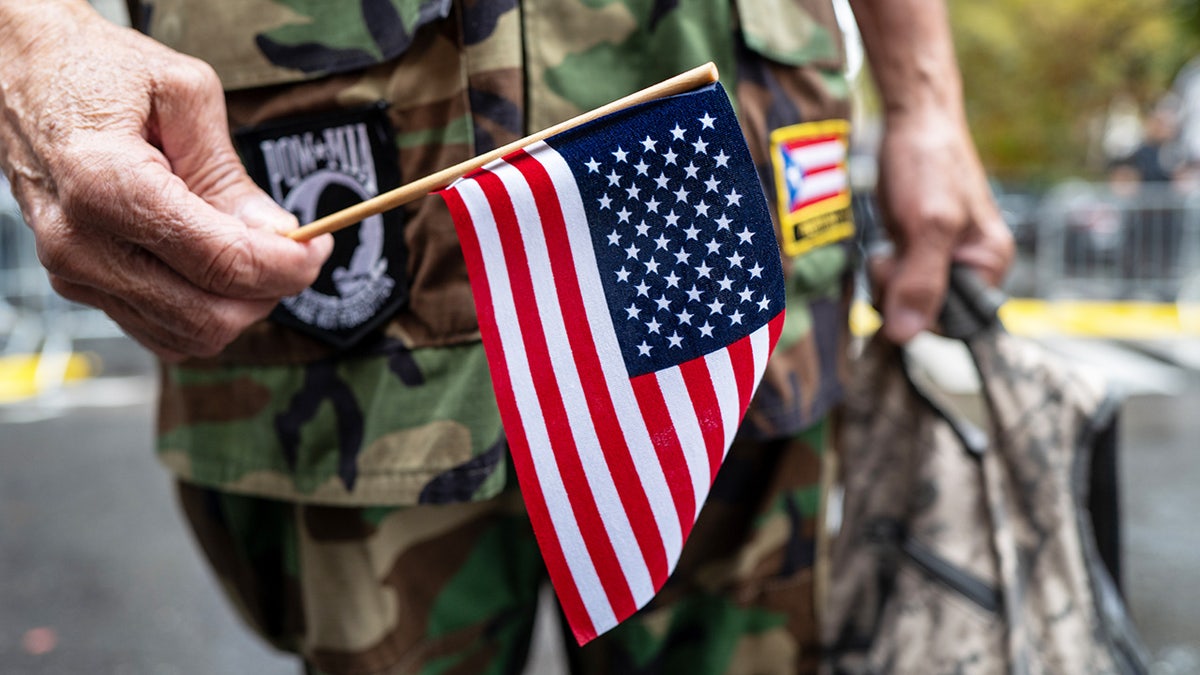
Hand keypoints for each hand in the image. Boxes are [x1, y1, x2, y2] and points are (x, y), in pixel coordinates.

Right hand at [0, 1, 331, 360]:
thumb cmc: (97, 72)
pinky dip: (205, 312)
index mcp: (105, 184)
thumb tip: (276, 233)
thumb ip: (230, 173)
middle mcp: (81, 242)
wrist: (22, 75)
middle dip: (271, 290)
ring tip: (256, 253)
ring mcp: (74, 272)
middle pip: (209, 315)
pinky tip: (218, 269)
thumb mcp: (182, 93)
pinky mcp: (79, 285)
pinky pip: (161, 331)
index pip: (221, 262)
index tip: (319, 244)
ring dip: (241, 306)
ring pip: (188, 335)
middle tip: (297, 251)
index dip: (287, 265)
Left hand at [870, 107, 1014, 342]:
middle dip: (899, 290)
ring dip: (886, 278)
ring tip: (890, 243)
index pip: (953, 322)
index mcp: (990, 264)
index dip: (920, 310)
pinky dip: (882, 268)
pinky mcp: (916, 250)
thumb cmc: (929, 163)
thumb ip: (921, 280)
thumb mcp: (929, 223)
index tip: (904, 276)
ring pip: (904, 299)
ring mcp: (941, 259)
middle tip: (893, 253)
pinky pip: (895, 280)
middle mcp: (971, 266)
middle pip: (925, 313)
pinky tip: (885, 242)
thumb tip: (906, 335)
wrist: (912, 121)